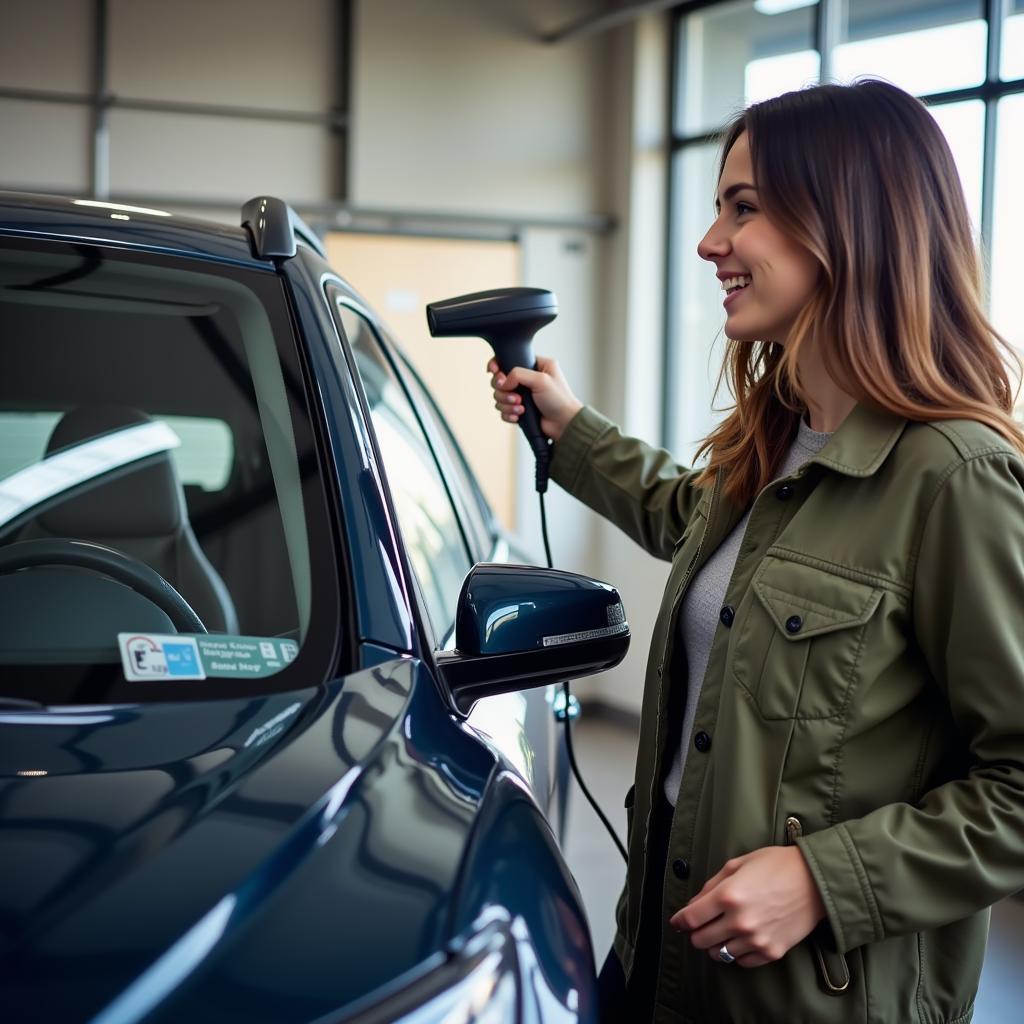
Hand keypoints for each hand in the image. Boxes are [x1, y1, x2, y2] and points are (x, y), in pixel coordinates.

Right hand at [487, 355, 582, 442]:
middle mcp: (528, 379)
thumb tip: (504, 382)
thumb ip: (518, 374)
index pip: (510, 359)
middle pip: (500, 379)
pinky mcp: (519, 409)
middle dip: (503, 389)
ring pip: (500, 396)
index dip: (498, 365)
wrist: (564, 424)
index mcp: (536, 365)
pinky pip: (503, 410)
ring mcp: (522, 395)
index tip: (494, 371)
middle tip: (514, 396)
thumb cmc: (559, 400)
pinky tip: (519, 416)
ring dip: (507, 403)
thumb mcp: (541, 379)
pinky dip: (508, 414)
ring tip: (520, 407)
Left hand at [669, 846, 825, 967]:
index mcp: (728, 896)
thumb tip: (693, 905)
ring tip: (720, 932)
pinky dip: (736, 953)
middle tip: (700, 926)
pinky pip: (742, 962)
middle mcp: (739, 921)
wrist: (815, 881)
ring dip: (715, 944)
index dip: (680, 921)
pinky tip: (739, 940)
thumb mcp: (737, 864)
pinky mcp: (771, 952)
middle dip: (695, 933)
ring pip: (719, 954)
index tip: (677, 922)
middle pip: (701, 940)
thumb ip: (712, 885)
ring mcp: (756, 940)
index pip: (691, 918)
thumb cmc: (776, 866)